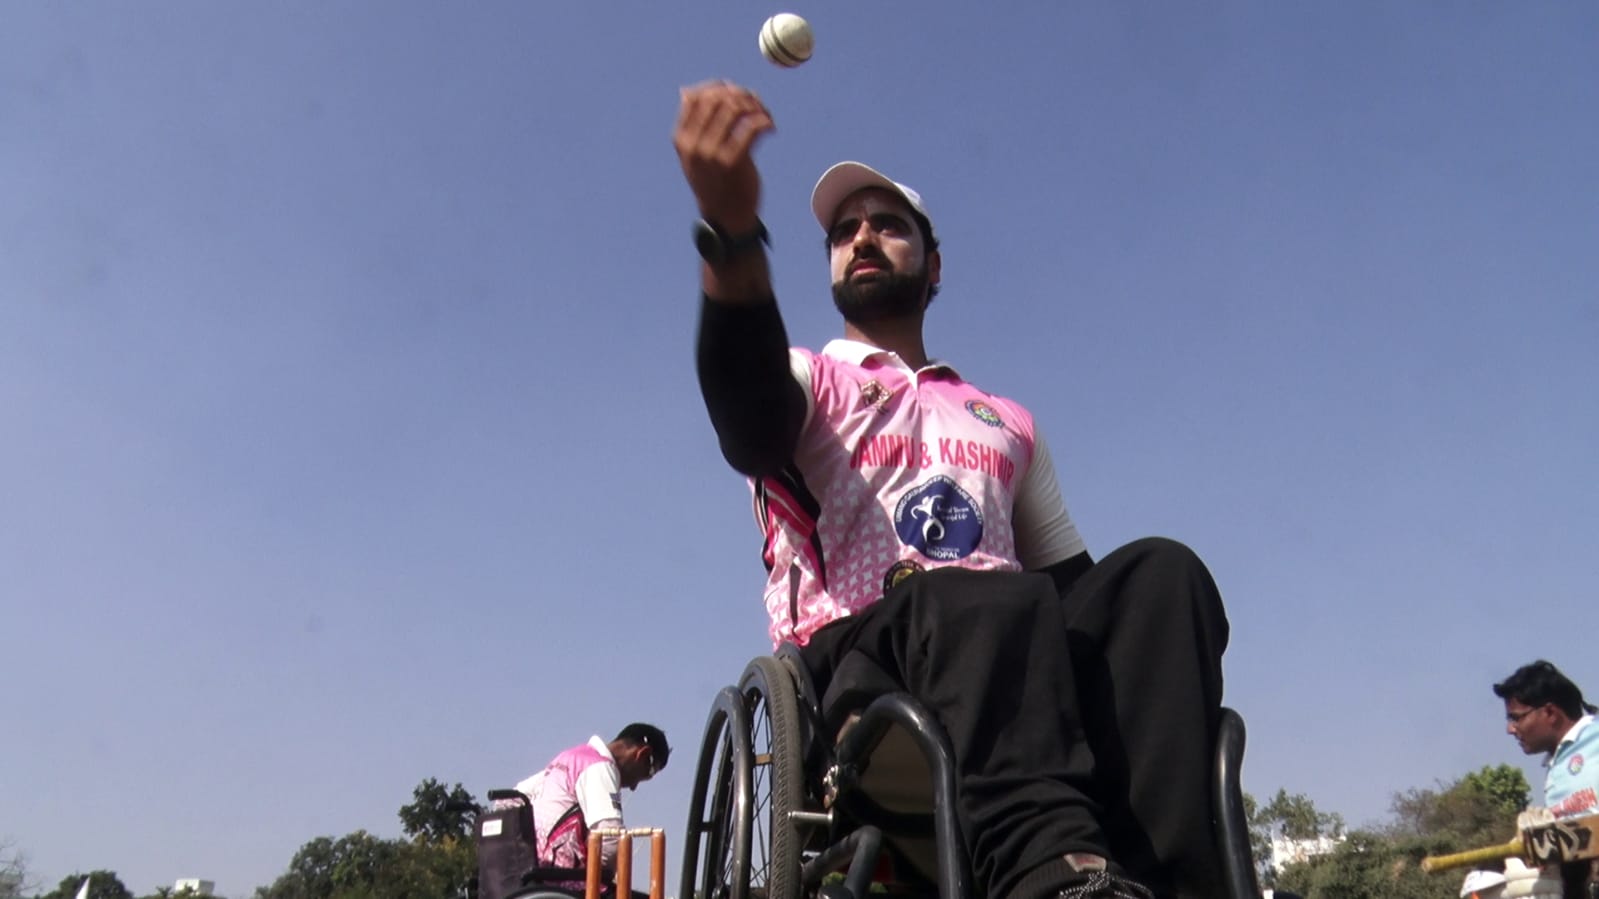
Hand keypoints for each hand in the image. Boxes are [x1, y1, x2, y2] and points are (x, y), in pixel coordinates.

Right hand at [674, 81, 773, 231]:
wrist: (725, 217)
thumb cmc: (714, 180)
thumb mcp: (694, 153)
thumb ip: (692, 124)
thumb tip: (686, 91)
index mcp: (682, 139)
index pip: (698, 97)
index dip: (720, 87)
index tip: (737, 93)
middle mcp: (693, 144)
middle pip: (718, 98)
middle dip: (741, 94)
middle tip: (756, 104)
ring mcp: (711, 153)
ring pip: (736, 109)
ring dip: (756, 106)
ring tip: (765, 116)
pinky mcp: (733, 162)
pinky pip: (752, 127)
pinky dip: (765, 122)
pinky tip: (771, 128)